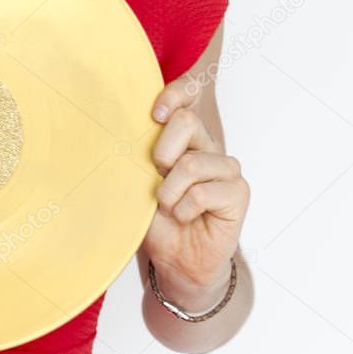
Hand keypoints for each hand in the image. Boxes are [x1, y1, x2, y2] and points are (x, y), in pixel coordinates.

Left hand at [141, 71, 249, 306]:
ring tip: (169, 206)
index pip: (188, 95)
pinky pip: (204, 192)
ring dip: (170, 192)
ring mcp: (225, 168)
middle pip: (187, 121)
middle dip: (162, 152)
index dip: (175, 93)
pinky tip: (186, 218)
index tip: (155, 113)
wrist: (174, 260)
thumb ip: (137, 153)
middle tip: (156, 175)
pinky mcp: (238, 192)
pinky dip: (184, 210)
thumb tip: (114, 127)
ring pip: (192, 163)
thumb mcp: (137, 180)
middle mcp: (207, 145)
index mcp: (183, 136)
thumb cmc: (155, 218)